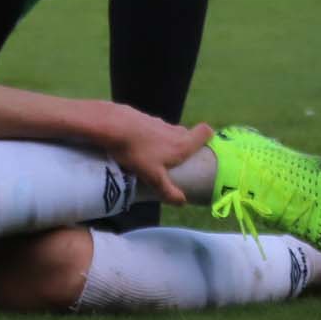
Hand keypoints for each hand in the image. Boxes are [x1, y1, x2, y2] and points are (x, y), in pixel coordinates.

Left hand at [76, 103, 213, 204]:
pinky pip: (153, 128)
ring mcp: (158, 121)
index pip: (204, 132)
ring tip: (157, 155)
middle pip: (187, 133)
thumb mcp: (153, 177)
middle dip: (186, 143)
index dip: (208, 136)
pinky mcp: (143, 117)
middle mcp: (173, 130)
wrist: (113, 125)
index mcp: (182, 144)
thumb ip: (168, 190)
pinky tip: (139, 145)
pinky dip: (151, 135)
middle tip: (179, 158)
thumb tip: (183, 202)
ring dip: (168, 140)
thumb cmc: (137, 152)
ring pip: (169, 131)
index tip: (205, 145)